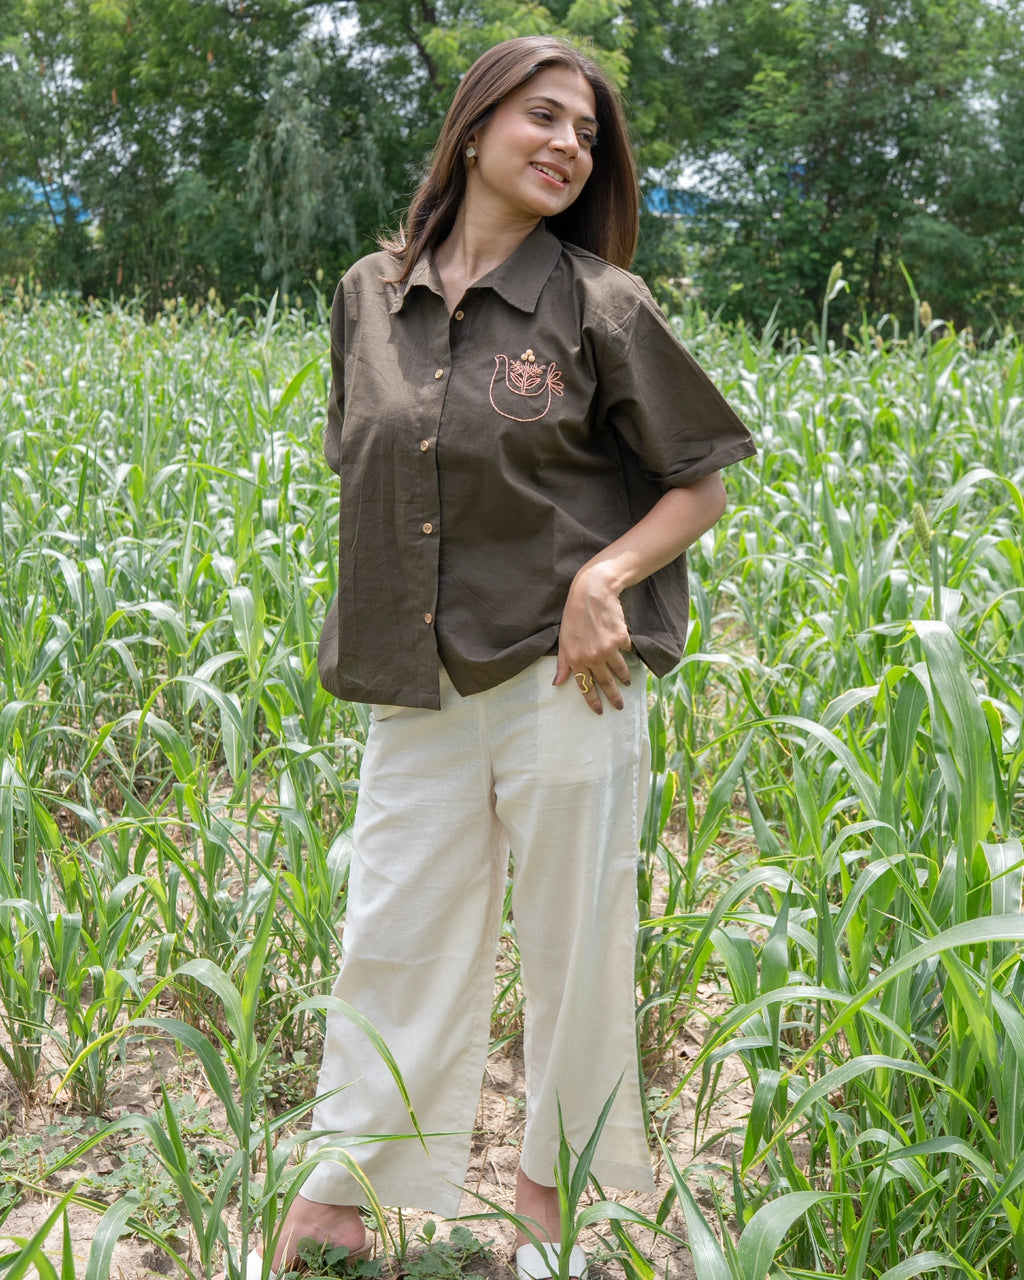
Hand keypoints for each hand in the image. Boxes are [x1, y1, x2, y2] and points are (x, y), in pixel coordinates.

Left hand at [553, 563, 632, 713]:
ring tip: (627, 682)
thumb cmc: (574, 616)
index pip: (585, 686)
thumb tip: (557, 683)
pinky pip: (626, 650)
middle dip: (613, 697)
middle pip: (605, 683)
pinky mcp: (621, 639)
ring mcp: (608, 649)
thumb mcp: (563, 640)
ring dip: (624, 678)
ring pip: (620, 670)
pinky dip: (625, 649)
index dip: (593, 700)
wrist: (592, 593)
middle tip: (619, 706)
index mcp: (575, 659)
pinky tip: (623, 644)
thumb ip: (563, 664)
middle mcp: (592, 657)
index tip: (599, 711)